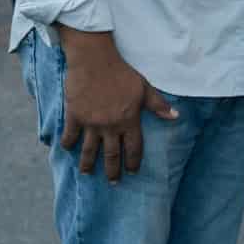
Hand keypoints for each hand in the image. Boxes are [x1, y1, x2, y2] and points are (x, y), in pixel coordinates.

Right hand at [58, 27, 178, 180]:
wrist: (94, 60)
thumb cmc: (121, 73)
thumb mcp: (144, 88)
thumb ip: (158, 105)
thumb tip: (176, 117)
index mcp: (129, 120)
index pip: (133, 148)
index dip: (133, 162)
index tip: (132, 172)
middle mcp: (111, 126)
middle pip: (112, 155)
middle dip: (113, 171)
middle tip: (113, 182)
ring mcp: (91, 123)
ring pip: (90, 151)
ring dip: (88, 164)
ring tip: (87, 173)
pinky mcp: (75, 116)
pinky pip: (70, 136)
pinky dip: (68, 144)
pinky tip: (68, 150)